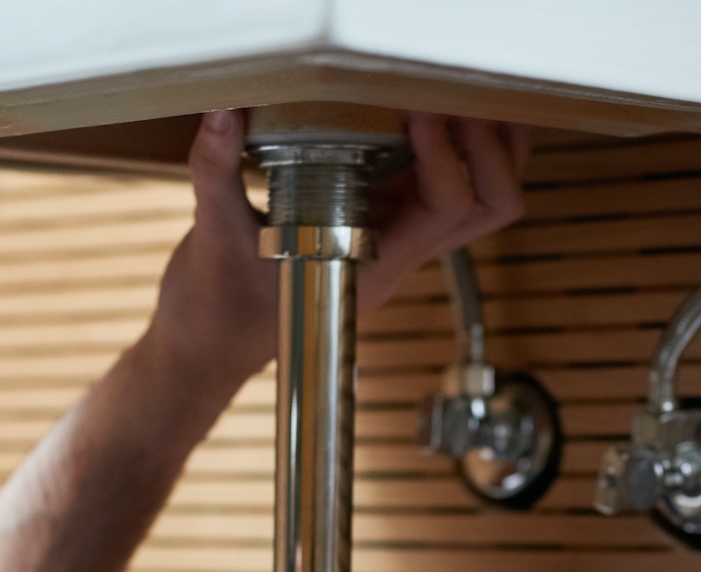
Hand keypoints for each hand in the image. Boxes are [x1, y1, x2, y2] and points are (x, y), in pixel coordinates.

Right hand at [145, 109, 531, 393]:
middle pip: (486, 207)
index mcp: (372, 265)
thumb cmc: (217, 310)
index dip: (447, 156)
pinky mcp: (373, 227)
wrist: (208, 347)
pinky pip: (430, 188)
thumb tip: (224, 110)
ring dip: (480, 148)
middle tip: (463, 98)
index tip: (418, 111)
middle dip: (491, 150)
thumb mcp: (213, 233)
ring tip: (461, 95)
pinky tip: (419, 109)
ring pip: (470, 199)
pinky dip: (442, 149)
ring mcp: (389, 242)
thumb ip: (217, 167)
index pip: (445, 208)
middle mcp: (394, 255)